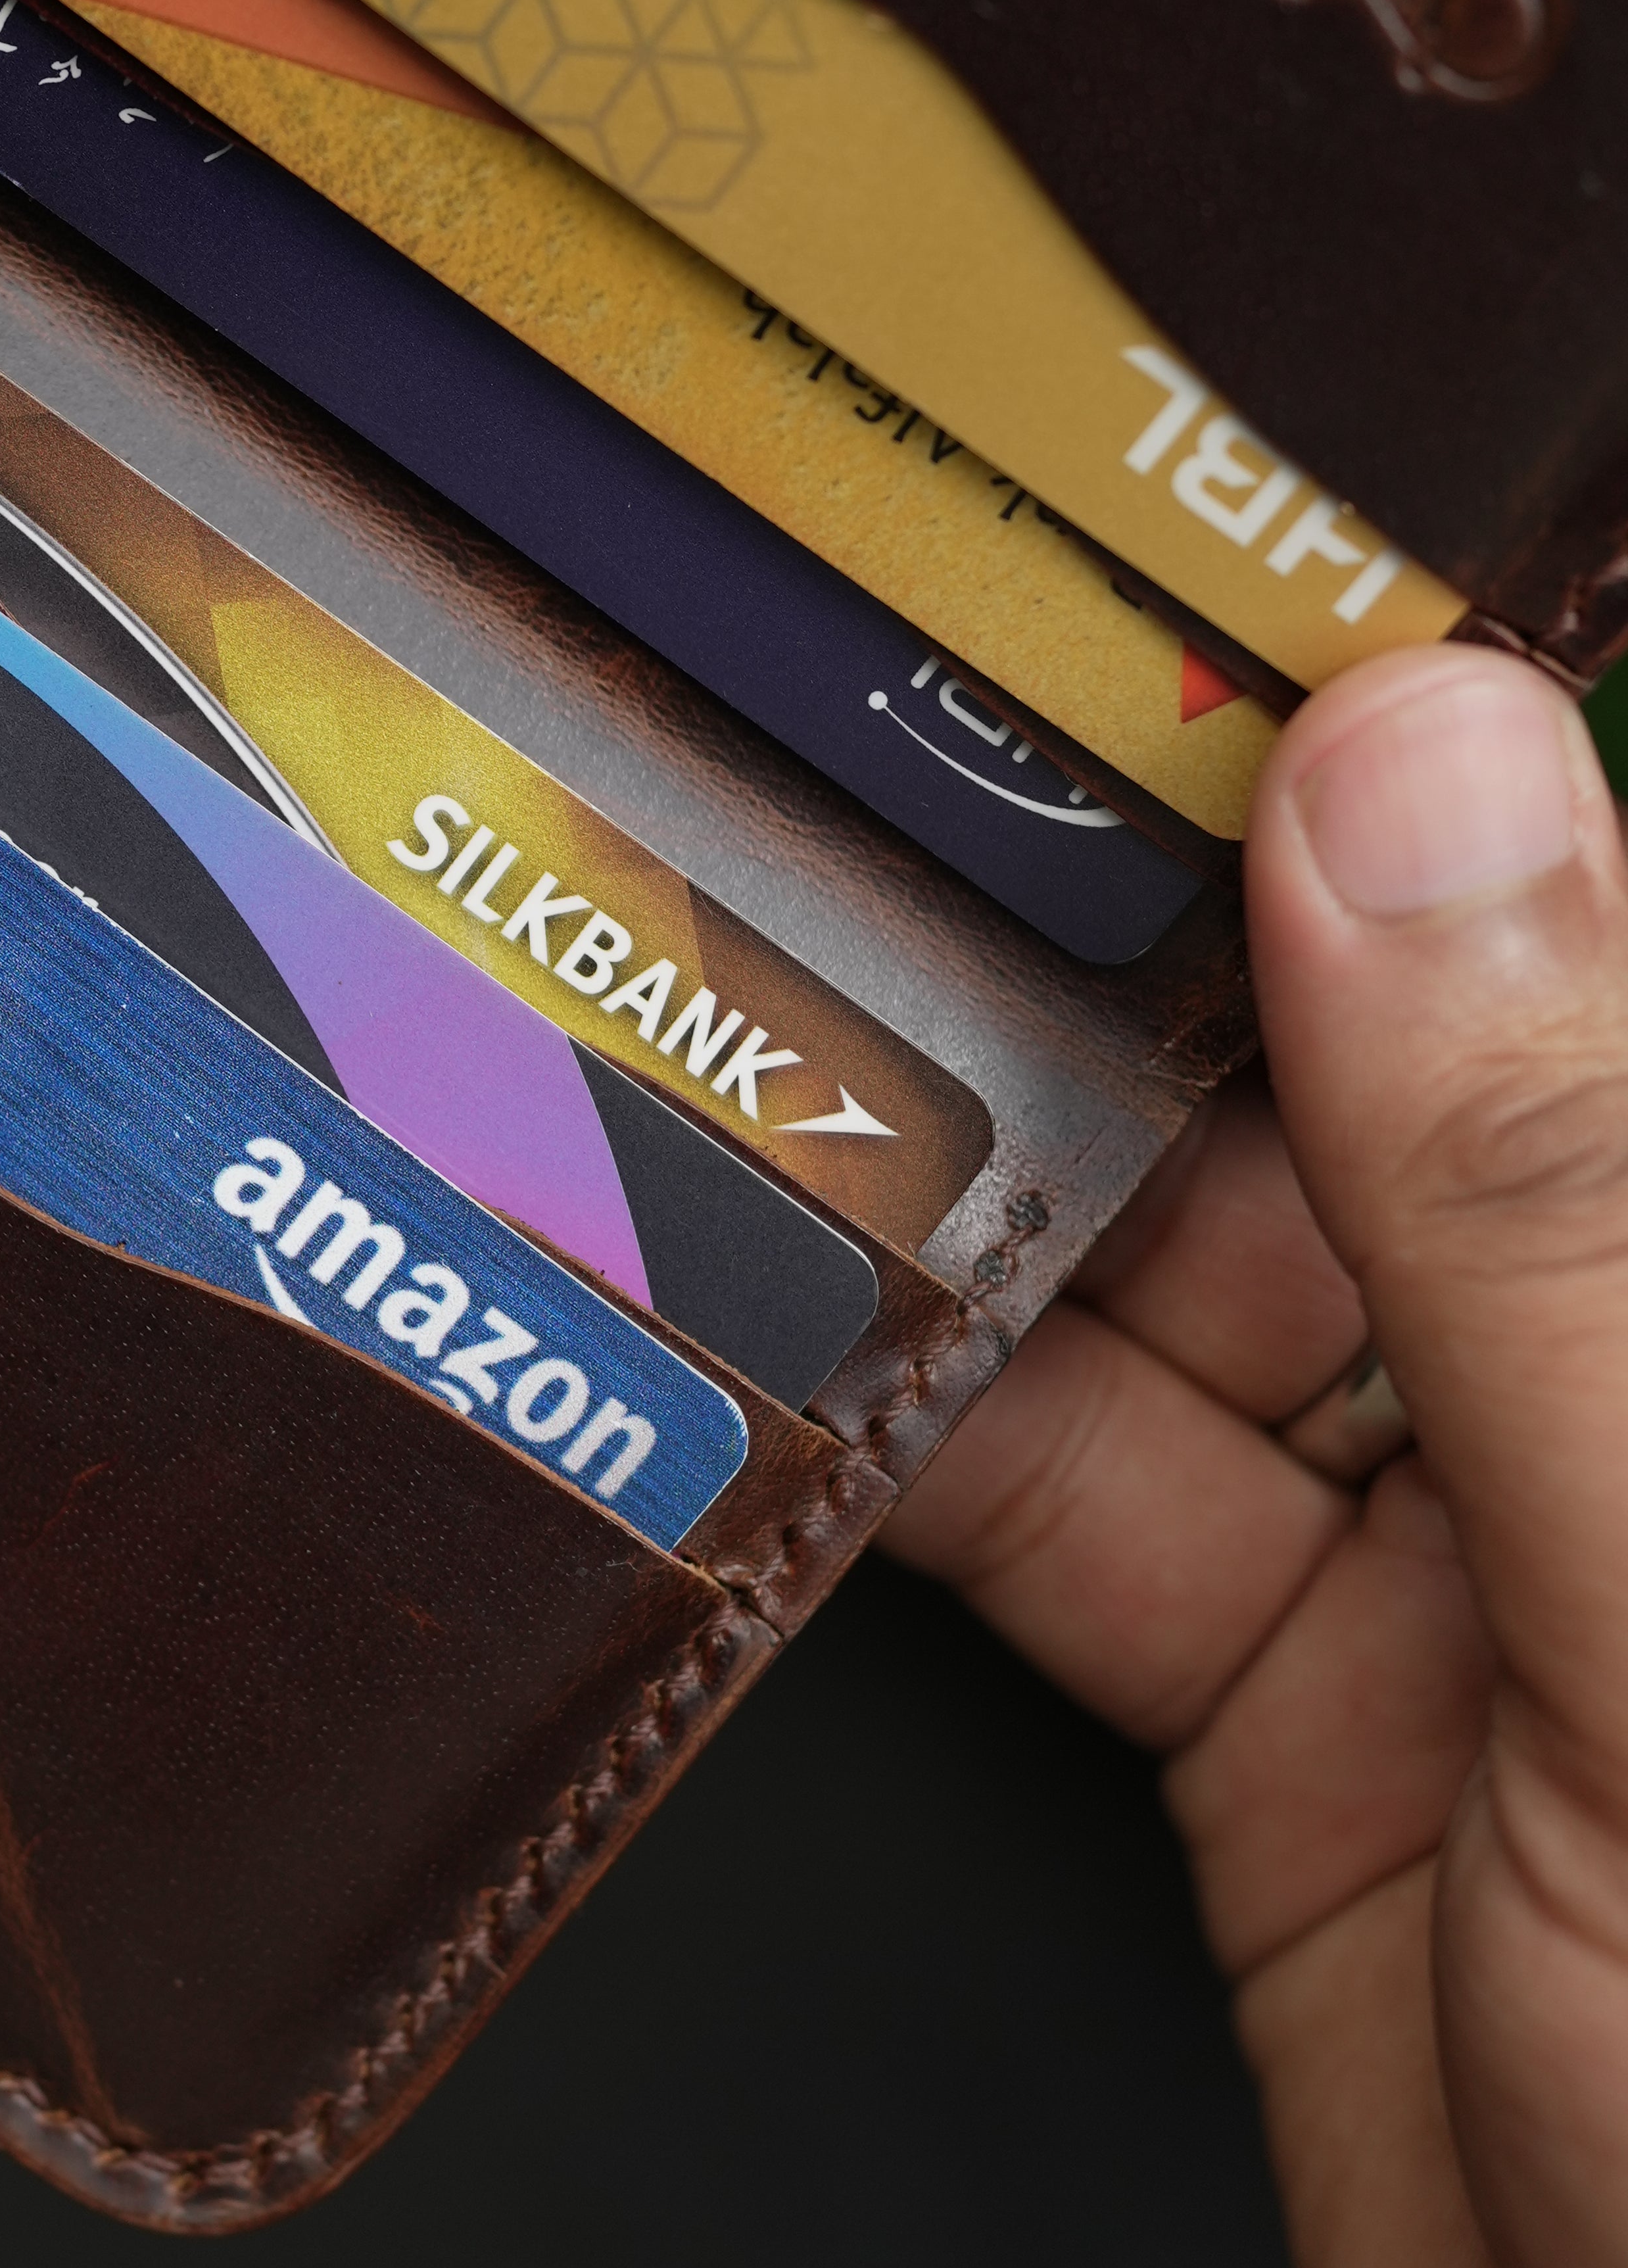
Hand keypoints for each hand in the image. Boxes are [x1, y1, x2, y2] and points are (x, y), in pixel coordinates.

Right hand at [887, 645, 1627, 2267]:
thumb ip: (1555, 1215)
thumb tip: (1427, 776)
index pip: (1587, 916)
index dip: (1405, 724)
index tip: (1160, 550)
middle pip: (1340, 1073)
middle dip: (1101, 949)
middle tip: (845, 773)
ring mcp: (1455, 1553)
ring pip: (1163, 1286)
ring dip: (957, 1198)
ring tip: (725, 1033)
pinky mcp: (1286, 1717)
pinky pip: (1067, 1506)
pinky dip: (908, 1438)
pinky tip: (766, 1343)